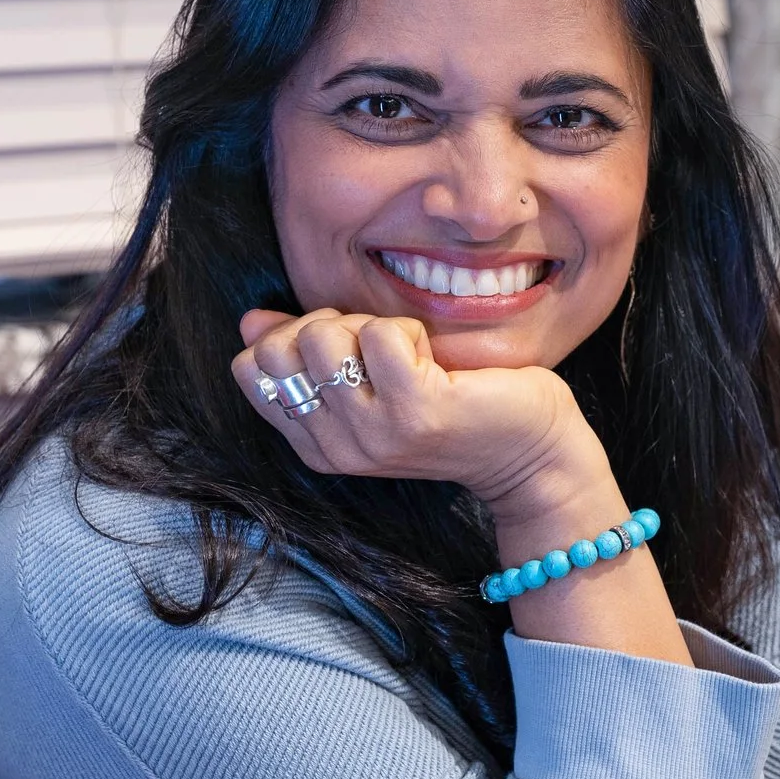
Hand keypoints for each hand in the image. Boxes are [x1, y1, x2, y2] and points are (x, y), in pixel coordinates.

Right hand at [232, 306, 690, 665]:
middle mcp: (336, 447)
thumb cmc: (452, 407)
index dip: (291, 338)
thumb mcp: (369, 386)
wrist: (529, 456)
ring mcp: (374, 434)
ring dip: (369, 326)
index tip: (344, 351)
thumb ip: (307, 355)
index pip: (251, 369)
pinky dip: (408, 330)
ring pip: (324, 336)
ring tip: (409, 356)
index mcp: (316, 445)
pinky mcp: (416, 411)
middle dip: (328, 326)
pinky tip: (434, 360)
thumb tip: (250, 322)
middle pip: (282, 348)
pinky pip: (382, 334)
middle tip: (381, 351)